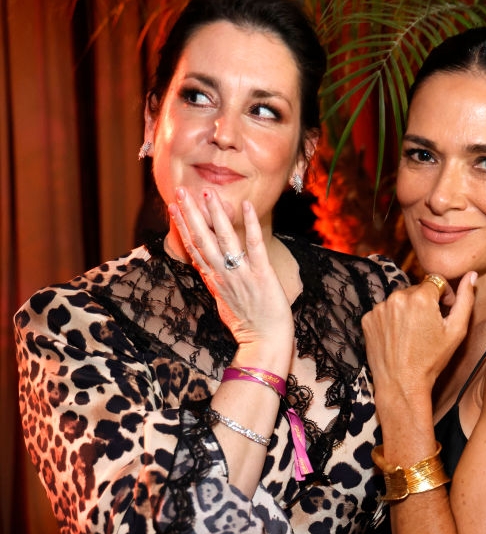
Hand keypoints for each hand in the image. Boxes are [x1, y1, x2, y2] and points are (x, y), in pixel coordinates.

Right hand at [167, 187, 293, 358]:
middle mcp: (223, 275)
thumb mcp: (223, 302)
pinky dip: (250, 225)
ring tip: (208, 193)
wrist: (264, 343)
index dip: (182, 226)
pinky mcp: (261, 275)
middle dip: (191, 214)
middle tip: (181, 191)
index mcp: (213, 280)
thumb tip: (206, 267)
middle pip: (202, 240)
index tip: (173, 206)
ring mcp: (241, 274)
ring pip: (224, 240)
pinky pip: (254, 246)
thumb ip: (215, 281)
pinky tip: (246, 206)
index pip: (193, 248)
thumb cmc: (247, 325)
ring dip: (215, 215)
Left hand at [363, 271, 475, 400]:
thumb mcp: (456, 331)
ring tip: (412, 334)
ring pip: (400, 300)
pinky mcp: (367, 319)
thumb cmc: (432, 360)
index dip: (445, 294)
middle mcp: (397, 297)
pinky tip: (398, 337)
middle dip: (425, 302)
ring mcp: (379, 308)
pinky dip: (392, 320)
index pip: (436, 281)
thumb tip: (471, 275)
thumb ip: (466, 299)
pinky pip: (384, 311)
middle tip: (428, 327)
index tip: (445, 309)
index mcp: (420, 297)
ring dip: (408, 310)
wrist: (401, 384)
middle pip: (417, 290)